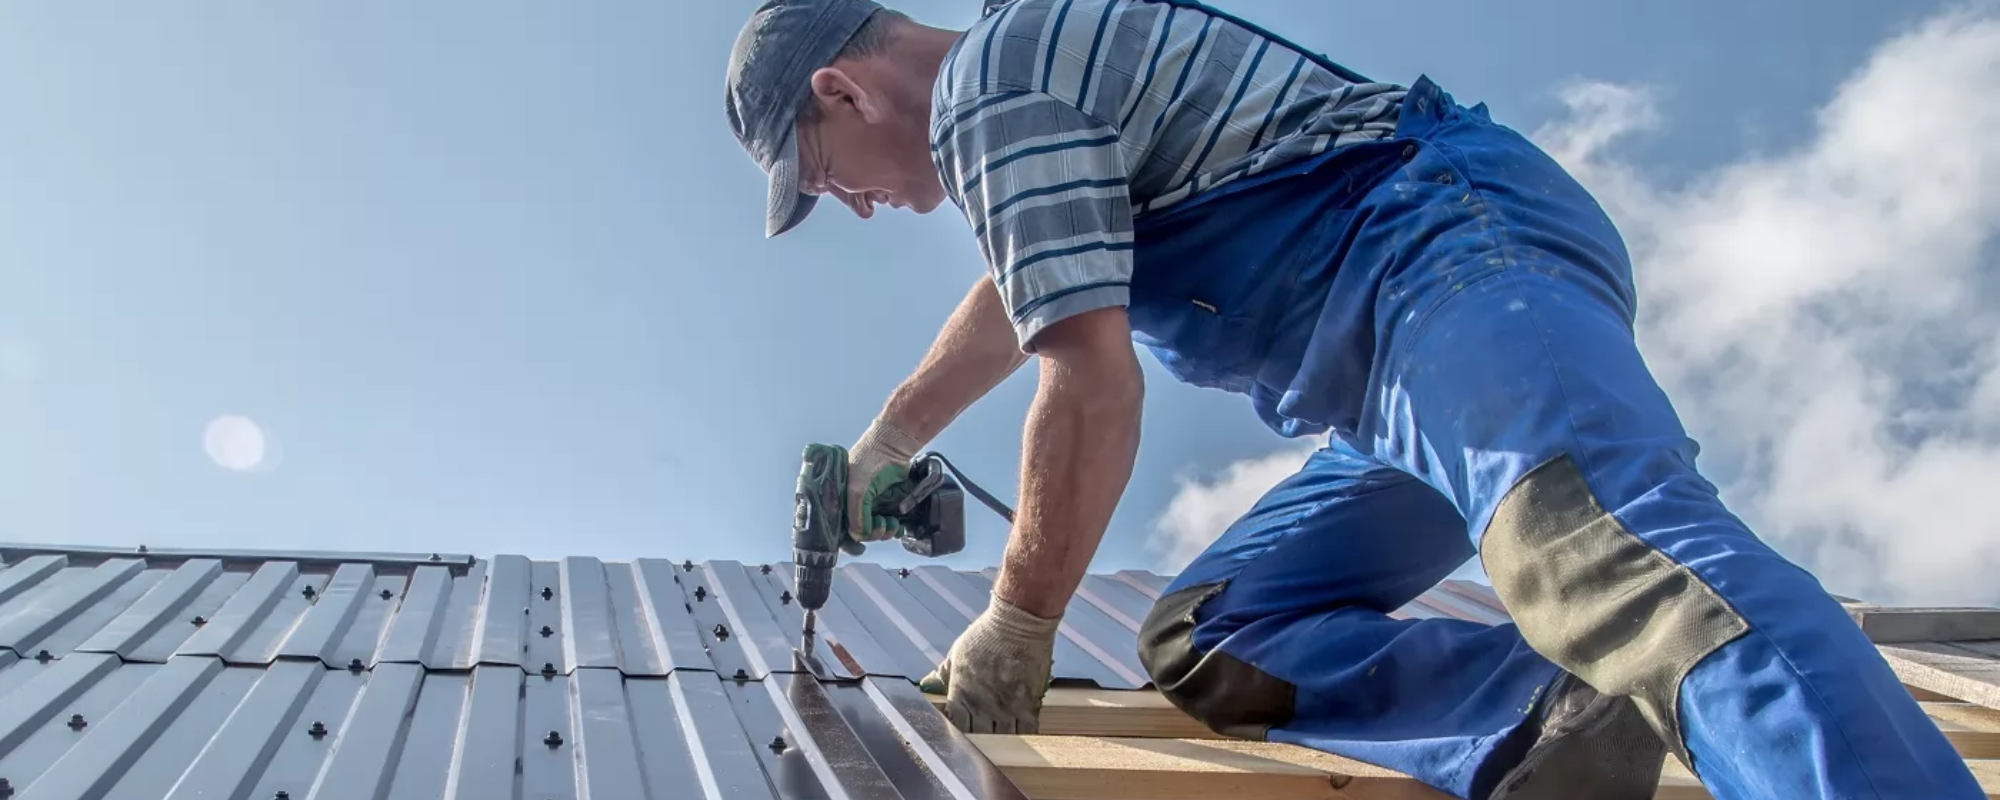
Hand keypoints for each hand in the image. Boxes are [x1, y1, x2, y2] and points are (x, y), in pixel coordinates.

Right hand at [845, 419, 921, 546]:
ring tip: (892, 524)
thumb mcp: (857, 490)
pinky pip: (890, 523)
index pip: (842, 528)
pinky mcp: (889, 502)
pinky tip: (899, 526)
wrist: (893, 445)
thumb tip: (859, 536)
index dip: (851, 540)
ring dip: (885, 533)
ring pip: (877, 530)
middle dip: (872, 534)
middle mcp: (855, 504)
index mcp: (842, 500)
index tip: (861, 545)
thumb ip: (856, 516)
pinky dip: (895, 528)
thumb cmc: (869, 461)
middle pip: (862, 532)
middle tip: (881, 527)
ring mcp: (873, 504)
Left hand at [919, 595, 1061, 732]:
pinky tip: (1021, 729)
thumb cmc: (987, 634)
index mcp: (962, 694)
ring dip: (1003, 739)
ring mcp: (1008, 707)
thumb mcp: (958, 652)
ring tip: (1003, 732)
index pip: (955, 728)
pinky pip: (1028, 730)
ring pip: (1004, 739)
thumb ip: (943, 673)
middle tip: (984, 735)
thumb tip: (926, 683)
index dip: (958, 734)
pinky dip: (1024, 733)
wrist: (1018, 622)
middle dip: (980, 739)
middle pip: (980, 739)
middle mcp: (984, 705)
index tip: (962, 732)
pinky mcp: (1030, 703)